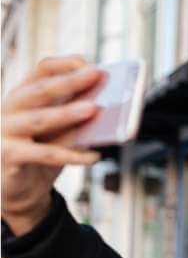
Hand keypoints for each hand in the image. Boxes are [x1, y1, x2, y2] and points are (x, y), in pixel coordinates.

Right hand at [2, 56, 102, 235]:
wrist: (20, 192)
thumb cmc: (42, 156)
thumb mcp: (61, 133)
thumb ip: (76, 119)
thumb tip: (107, 108)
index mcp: (23, 96)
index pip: (42, 70)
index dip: (66, 65)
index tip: (91, 65)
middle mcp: (8, 109)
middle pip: (39, 90)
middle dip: (69, 82)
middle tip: (96, 75)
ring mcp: (4, 131)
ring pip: (39, 120)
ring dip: (67, 113)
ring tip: (94, 109)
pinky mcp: (7, 156)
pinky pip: (45, 154)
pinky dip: (72, 155)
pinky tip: (94, 156)